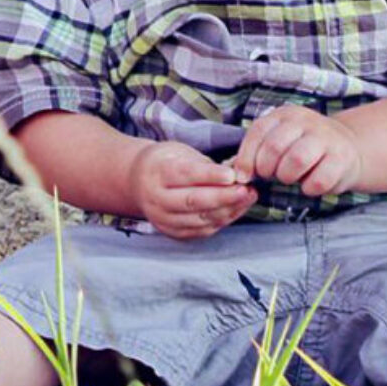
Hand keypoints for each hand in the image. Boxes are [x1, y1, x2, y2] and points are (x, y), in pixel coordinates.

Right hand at [128, 141, 255, 238]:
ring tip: (248, 197)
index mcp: (157, 173)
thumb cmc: (165, 163)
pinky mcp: (173, 232)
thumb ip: (204, 164)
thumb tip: (235, 173)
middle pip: (193, 201)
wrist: (138, 183)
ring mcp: (164, 219)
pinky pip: (202, 230)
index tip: (232, 174)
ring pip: (200, 219)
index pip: (185, 175)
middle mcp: (157, 199)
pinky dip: (223, 220)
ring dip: (229, 210)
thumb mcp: (179, 153)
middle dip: (224, 197)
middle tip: (246, 190)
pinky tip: (237, 209)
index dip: (210, 176)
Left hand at [230, 106, 365, 197]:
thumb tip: (237, 175)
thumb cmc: (303, 148)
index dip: (246, 158)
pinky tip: (309, 184)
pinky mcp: (342, 159)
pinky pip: (318, 180)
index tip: (244, 176)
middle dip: (266, 168)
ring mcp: (326, 138)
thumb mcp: (280, 140)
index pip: (258, 132)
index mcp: (285, 115)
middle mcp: (306, 121)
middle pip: (274, 147)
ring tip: (290, 178)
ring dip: (287, 176)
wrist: (348, 147)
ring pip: (297, 160)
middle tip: (271, 175)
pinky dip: (308, 188)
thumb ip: (258, 151)